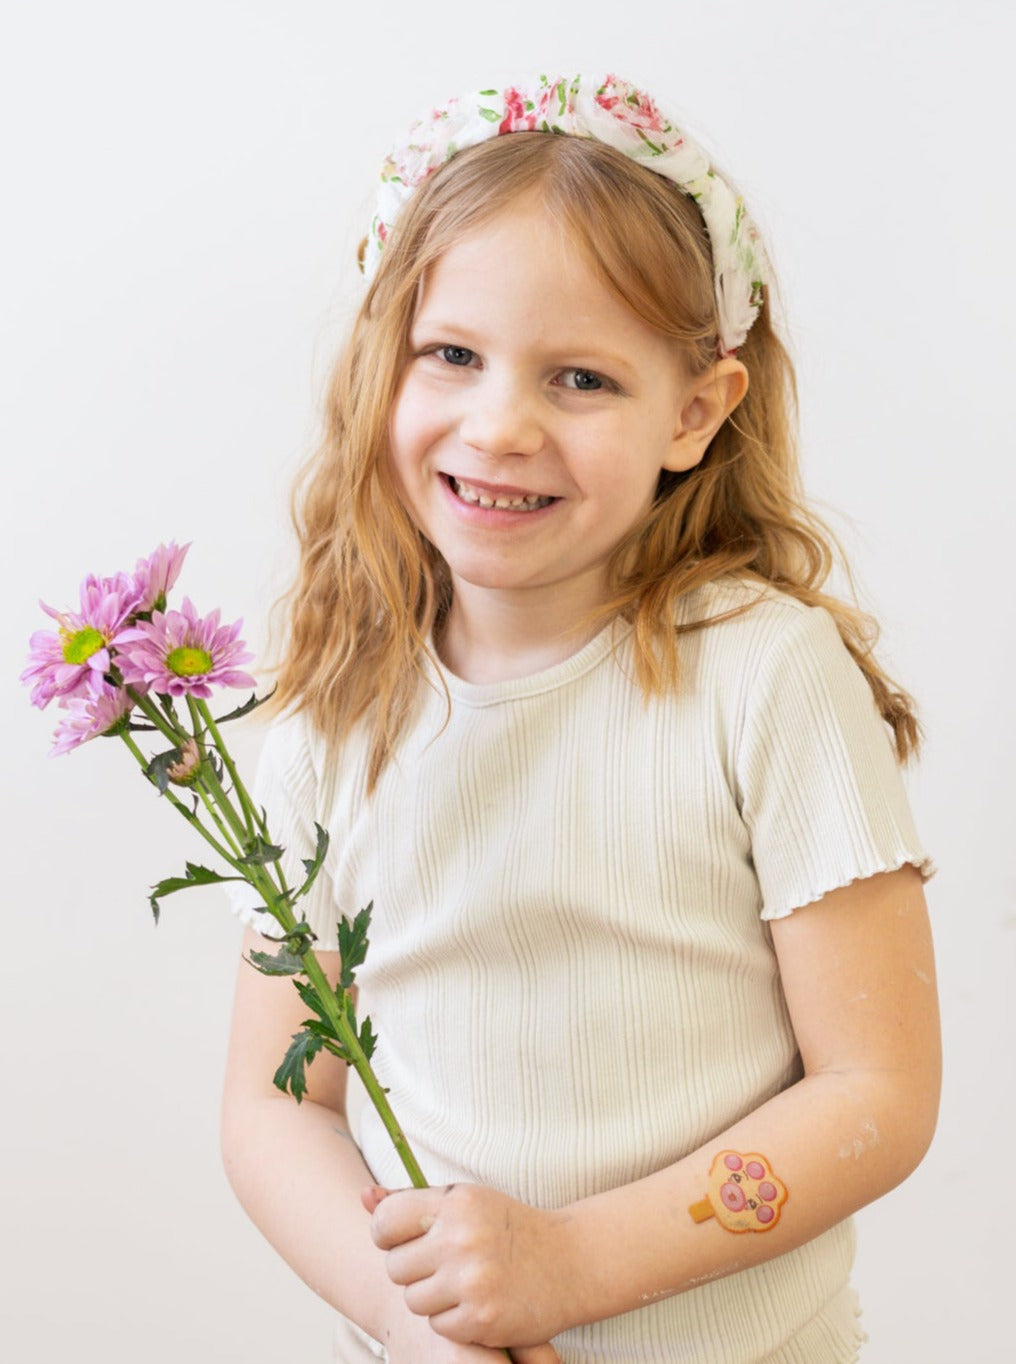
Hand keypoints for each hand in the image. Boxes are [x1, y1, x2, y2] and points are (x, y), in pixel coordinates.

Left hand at [364, 1183, 575, 1349]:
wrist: (571, 1262)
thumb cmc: (509, 1228)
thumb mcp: (466, 1202)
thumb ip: (411, 1200)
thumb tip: (362, 1197)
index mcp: (455, 1201)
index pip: (385, 1222)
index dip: (389, 1235)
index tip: (408, 1239)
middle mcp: (461, 1238)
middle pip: (395, 1267)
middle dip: (414, 1270)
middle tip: (444, 1264)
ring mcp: (471, 1280)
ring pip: (413, 1301)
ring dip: (432, 1298)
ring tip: (463, 1283)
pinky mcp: (481, 1318)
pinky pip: (439, 1327)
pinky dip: (454, 1320)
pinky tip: (479, 1302)